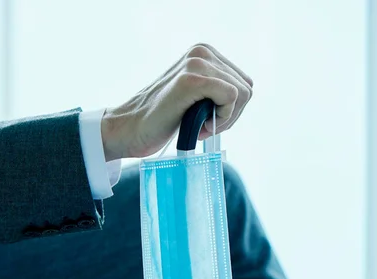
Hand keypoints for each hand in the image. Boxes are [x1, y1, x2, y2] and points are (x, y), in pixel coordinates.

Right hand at [101, 43, 252, 160]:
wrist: (131, 129)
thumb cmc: (162, 119)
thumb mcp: (196, 95)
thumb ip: (217, 88)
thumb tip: (245, 95)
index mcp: (204, 53)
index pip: (243, 81)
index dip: (232, 108)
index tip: (208, 120)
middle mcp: (201, 52)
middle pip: (246, 87)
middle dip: (230, 114)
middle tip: (204, 126)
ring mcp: (196, 63)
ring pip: (241, 94)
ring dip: (224, 118)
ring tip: (199, 126)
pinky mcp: (191, 80)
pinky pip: (230, 98)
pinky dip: (221, 118)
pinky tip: (198, 127)